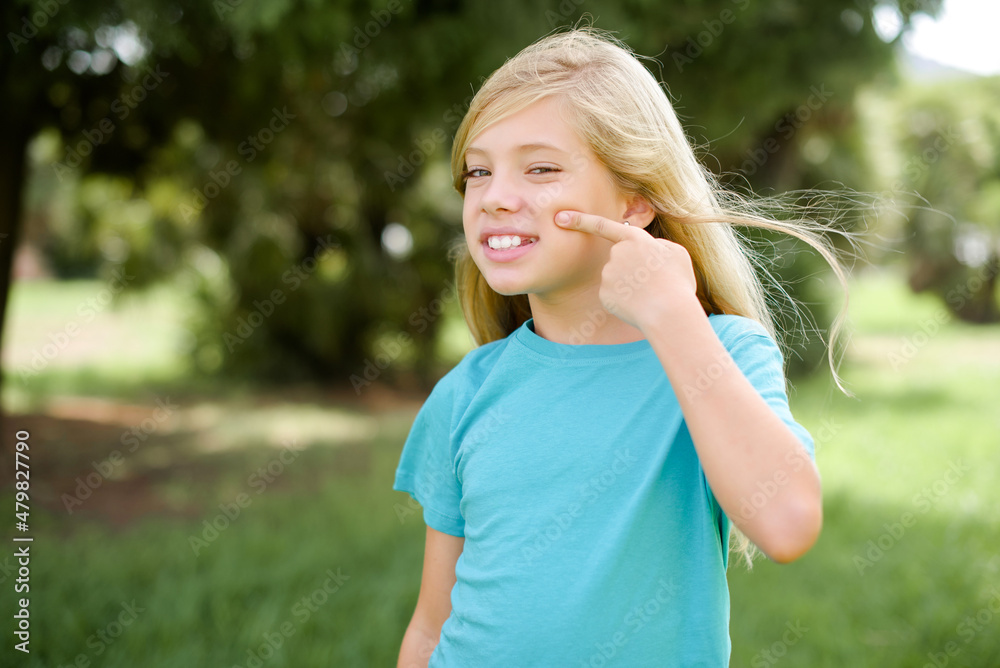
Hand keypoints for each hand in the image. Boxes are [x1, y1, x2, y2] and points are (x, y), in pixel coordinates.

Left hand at [554, 210, 700, 330]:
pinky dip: (626, 300)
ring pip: (617, 277)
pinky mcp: (604, 294)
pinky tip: (639, 304)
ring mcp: (608, 274)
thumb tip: (651, 249)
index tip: (560, 217)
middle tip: (654, 282)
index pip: (603, 225)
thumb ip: (659, 246)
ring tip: (651, 294)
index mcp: (634, 239)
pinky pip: (615, 294)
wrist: (668, 312)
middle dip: (633, 269)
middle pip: (620, 259)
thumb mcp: (677, 254)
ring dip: (632, 285)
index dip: (581, 220)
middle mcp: (616, 254)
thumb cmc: (677, 282)